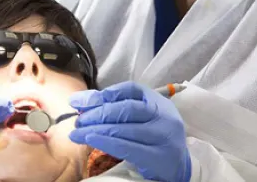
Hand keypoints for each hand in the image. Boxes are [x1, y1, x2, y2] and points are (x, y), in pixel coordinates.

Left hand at [69, 81, 191, 181]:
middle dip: (97, 112)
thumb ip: (119, 108)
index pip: (130, 89)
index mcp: (158, 101)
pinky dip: (105, 142)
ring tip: (76, 132)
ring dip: (95, 129)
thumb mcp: (144, 118)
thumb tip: (83, 102)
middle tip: (77, 119)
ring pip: (123, 128)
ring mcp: (162, 136)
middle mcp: (163, 115)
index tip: (80, 101)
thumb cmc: (155, 138)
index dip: (103, 93)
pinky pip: (126, 147)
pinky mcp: (158, 157)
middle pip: (125, 108)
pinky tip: (90, 140)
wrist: (180, 167)